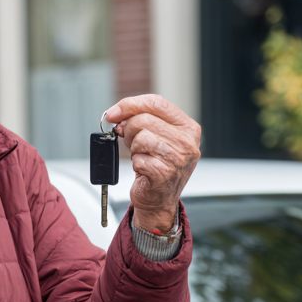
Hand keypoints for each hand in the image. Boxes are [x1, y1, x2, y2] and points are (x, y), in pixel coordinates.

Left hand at [104, 95, 201, 232]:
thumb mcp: (155, 136)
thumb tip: (116, 115)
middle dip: (130, 131)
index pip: (157, 102)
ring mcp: (179, 158)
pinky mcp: (165, 174)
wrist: (159, 200)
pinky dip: (136, 164)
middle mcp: (188, 142)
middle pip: (144, 119)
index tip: (114, 112)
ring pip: (141, 138)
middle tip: (133, 143)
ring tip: (143, 157)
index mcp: (188, 127)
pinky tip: (145, 170)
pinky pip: (138, 158)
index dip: (130, 104)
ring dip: (135, 149)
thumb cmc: (157, 166)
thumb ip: (140, 120)